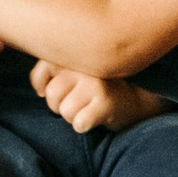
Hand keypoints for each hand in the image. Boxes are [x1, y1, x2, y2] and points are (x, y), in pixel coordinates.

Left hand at [32, 60, 162, 138]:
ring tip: (91, 106)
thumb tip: (39, 91)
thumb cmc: (97, 87)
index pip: (42, 71)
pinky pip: (79, 124)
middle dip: (61, 105)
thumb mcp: (75, 70)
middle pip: (52, 95)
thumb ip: (51, 68)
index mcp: (75, 50)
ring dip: (75, 116)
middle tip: (82, 99)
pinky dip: (86, 126)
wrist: (137, 99)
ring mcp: (95, 81)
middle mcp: (85, 62)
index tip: (66, 88)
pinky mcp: (105, 101)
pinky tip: (98, 116)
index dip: (46, 87)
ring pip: (64, 111)